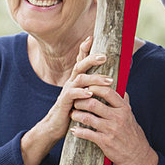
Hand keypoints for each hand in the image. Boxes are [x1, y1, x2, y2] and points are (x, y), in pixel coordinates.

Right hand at [21, 37, 112, 164]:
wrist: (54, 127)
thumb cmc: (72, 111)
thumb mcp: (83, 97)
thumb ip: (92, 88)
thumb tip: (109, 80)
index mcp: (75, 80)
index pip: (80, 62)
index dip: (84, 49)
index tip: (90, 37)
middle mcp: (70, 83)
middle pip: (80, 66)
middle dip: (91, 59)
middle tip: (105, 56)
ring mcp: (66, 92)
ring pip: (79, 79)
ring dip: (94, 78)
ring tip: (108, 80)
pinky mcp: (64, 103)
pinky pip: (72, 95)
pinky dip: (82, 93)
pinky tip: (90, 93)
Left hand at [70, 86, 158, 164]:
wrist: (137, 155)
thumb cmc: (133, 134)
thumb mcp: (131, 116)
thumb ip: (125, 103)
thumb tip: (121, 90)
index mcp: (123, 108)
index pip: (107, 92)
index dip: (94, 88)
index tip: (86, 88)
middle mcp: (117, 117)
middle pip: (93, 103)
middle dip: (80, 101)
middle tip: (75, 102)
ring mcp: (111, 129)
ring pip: (87, 118)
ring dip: (76, 115)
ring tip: (72, 114)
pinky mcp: (105, 142)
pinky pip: (87, 134)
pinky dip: (78, 131)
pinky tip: (74, 130)